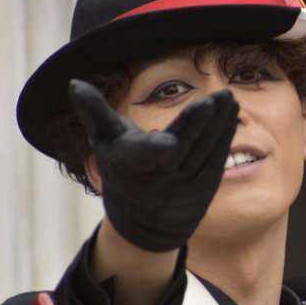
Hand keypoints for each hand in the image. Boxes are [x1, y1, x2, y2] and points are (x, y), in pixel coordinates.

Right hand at [68, 79, 237, 252]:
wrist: (144, 222)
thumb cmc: (122, 171)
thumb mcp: (104, 143)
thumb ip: (94, 112)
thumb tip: (73, 82)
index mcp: (132, 164)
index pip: (144, 155)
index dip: (156, 149)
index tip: (168, 141)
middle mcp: (161, 176)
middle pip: (184, 147)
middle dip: (199, 124)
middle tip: (216, 99)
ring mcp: (186, 182)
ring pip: (205, 150)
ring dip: (219, 124)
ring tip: (228, 99)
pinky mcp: (205, 185)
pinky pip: (217, 157)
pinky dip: (225, 135)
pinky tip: (232, 112)